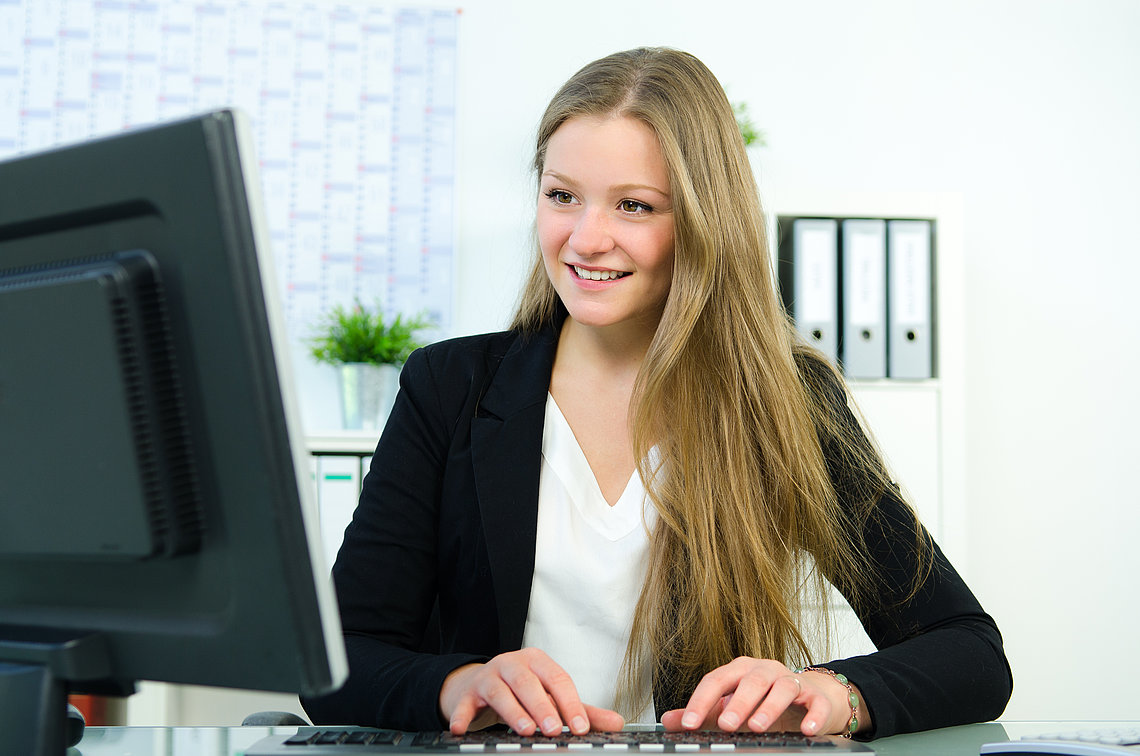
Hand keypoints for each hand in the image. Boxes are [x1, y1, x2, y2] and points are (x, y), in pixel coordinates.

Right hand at [439, 648, 624, 735]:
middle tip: (553, 729)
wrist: (480, 683)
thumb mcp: (551, 695)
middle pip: (528, 682)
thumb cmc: (522, 689)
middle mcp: (513, 664)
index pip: (558, 679)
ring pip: (500, 690)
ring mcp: (489, 676)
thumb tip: (617, 722)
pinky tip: (462, 729)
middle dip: (542, 706)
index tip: (580, 727)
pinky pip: (464, 703)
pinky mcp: (468, 692)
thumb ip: (580, 710)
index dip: (570, 703)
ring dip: (512, 710)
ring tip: (525, 730)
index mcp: (538, 662)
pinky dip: (462, 715)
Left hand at [660, 658, 862, 736]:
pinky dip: (812, 715)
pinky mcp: (815, 696)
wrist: (810, 696)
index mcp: (740, 670)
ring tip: (756, 727)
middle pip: (750, 681)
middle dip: (737, 703)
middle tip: (725, 724)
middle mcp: (765, 670)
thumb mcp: (731, 705)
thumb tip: (670, 720)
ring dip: (769, 707)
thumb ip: (703, 712)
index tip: (690, 723)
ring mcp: (792, 680)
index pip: (716, 680)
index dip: (701, 701)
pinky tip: (805, 729)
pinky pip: (815, 703)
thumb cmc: (765, 700)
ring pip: (782, 687)